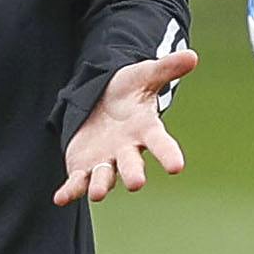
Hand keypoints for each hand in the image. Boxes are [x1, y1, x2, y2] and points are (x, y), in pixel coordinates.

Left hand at [53, 48, 198, 205]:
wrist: (102, 101)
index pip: (160, 142)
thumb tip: (192, 55)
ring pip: (104, 177)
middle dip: (133, 173)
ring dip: (101, 185)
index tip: (176, 166)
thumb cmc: (128, 90)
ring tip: (98, 194)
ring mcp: (106, 162)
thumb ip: (166, 68)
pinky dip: (70, 191)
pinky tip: (60, 198)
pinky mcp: (84, 168)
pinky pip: (77, 182)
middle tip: (136, 183)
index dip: (168, 154)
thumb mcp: (144, 74)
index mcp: (145, 129)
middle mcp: (127, 150)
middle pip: (131, 164)